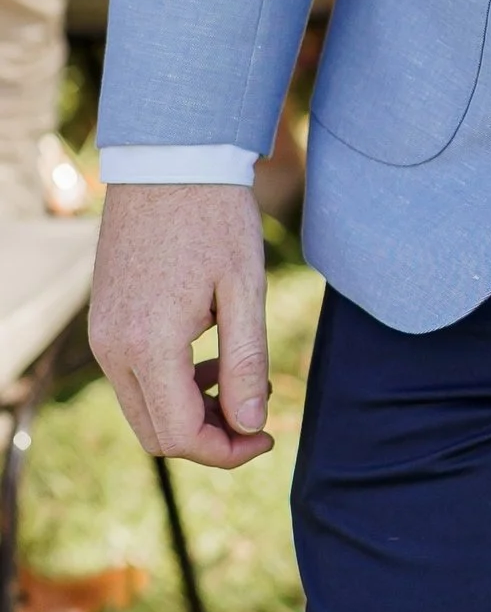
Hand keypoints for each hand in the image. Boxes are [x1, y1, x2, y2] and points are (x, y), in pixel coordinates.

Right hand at [89, 182, 273, 467]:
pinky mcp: (103, 321)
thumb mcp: (244, 290)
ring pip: (142, 409)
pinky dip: (169, 386)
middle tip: (256, 420)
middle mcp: (112, 349)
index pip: (180, 434)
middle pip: (155, 434)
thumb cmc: (215, 218)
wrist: (170, 160)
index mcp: (148, 345)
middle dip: (208, 440)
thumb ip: (245, 363)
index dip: (226, 451)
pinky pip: (132, 378)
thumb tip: (250, 425)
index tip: (266, 437)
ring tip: (238, 382)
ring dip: (189, 413)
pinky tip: (207, 360)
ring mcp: (102, 335)